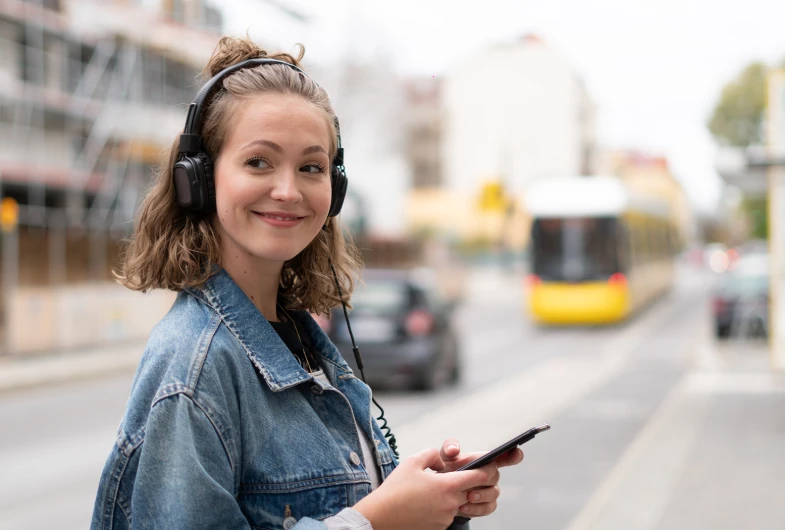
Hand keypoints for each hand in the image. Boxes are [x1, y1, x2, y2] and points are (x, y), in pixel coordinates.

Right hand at [353, 447, 498, 529]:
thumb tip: (444, 460)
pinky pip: (447, 514)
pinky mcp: (439, 528)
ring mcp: (446, 518)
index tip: (490, 465)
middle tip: (459, 476)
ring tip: (432, 490)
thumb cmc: (395, 489)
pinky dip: (442, 507)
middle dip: (470, 483)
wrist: (380, 517)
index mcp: (447, 486)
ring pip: (459, 503)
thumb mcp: (412, 462)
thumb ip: (433, 455)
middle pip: (472, 491)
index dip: (488, 469)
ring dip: (453, 496)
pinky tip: (425, 503)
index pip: (480, 477)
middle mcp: (451, 504)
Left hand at [438, 438, 523, 517]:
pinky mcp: (485, 506)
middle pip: (496, 476)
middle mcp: (488, 476)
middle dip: (485, 479)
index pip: (502, 456)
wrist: (440, 492)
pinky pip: (487, 508)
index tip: (517, 453)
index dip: (512, 455)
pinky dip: (476, 508)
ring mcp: (488, 491)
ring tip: (466, 497)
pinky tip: (464, 507)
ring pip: (493, 494)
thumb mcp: (444, 457)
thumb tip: (454, 449)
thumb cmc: (446, 471)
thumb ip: (448, 448)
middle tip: (472, 482)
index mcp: (482, 461)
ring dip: (480, 496)